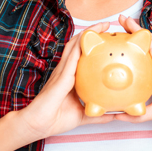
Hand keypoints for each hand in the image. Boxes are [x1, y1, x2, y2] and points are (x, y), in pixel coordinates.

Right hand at [16, 22, 114, 141]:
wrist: (37, 125)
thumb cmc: (55, 119)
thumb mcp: (83, 114)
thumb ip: (97, 113)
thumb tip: (115, 114)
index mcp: (70, 77)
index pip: (82, 55)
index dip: (93, 45)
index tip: (108, 38)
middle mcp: (66, 70)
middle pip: (78, 45)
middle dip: (92, 33)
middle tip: (107, 25)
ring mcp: (62, 71)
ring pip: (74, 46)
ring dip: (87, 33)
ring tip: (102, 25)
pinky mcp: (60, 76)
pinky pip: (71, 58)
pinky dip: (80, 46)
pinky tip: (89, 38)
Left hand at [115, 15, 151, 135]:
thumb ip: (138, 113)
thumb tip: (118, 115)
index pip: (143, 55)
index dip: (131, 44)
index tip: (117, 34)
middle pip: (148, 45)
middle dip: (135, 31)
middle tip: (121, 18)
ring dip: (142, 33)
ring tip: (129, 22)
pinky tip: (145, 40)